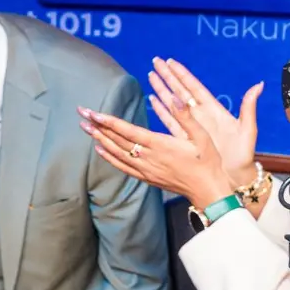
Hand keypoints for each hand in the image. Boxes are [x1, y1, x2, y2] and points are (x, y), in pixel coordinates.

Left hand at [78, 95, 235, 210]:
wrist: (207, 191)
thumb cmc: (207, 162)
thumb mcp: (202, 136)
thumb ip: (186, 116)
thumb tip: (174, 97)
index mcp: (159, 145)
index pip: (127, 131)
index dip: (108, 121)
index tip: (93, 112)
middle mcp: (148, 157)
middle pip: (116, 140)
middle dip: (97, 126)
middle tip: (81, 113)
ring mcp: (145, 169)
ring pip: (116, 153)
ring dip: (99, 139)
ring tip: (85, 128)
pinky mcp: (147, 177)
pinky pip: (123, 167)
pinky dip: (109, 157)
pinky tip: (100, 150)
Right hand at [147, 57, 262, 183]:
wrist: (234, 178)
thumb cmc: (243, 156)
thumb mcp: (247, 130)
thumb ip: (248, 107)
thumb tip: (259, 85)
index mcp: (214, 111)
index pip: (194, 88)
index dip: (182, 74)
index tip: (171, 62)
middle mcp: (201, 116)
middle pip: (180, 91)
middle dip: (168, 76)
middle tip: (156, 61)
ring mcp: (192, 126)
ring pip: (173, 103)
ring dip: (161, 89)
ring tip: (151, 76)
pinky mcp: (185, 138)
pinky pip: (170, 121)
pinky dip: (161, 110)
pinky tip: (153, 100)